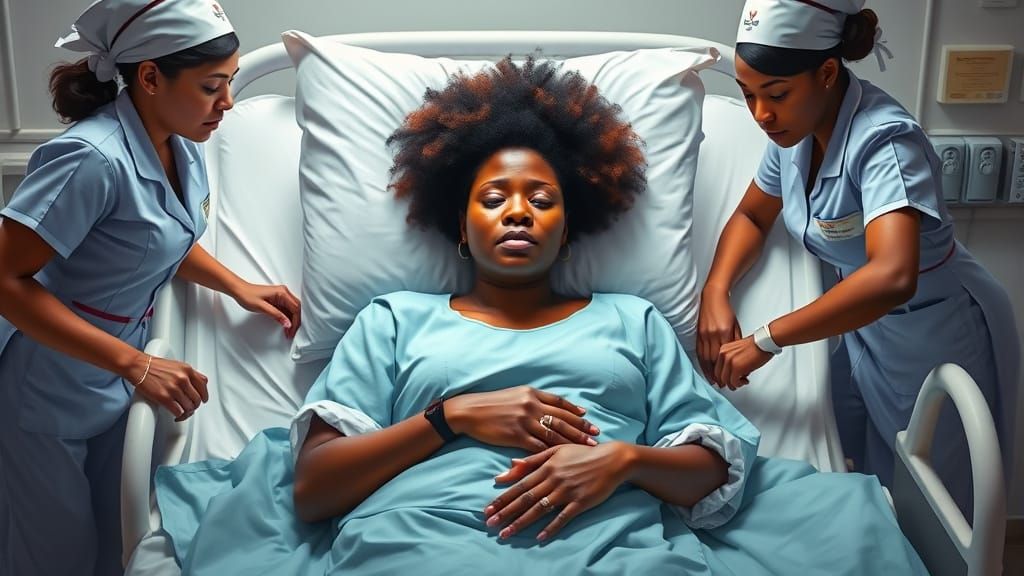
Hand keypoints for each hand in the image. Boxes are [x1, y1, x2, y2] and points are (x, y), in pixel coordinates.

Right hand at [127, 353, 208, 421]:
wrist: (138, 366)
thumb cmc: (154, 366)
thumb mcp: (177, 365)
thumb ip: (187, 374)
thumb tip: (196, 386)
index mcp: (187, 370)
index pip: (204, 385)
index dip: (204, 395)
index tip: (202, 399)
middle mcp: (183, 379)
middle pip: (197, 398)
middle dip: (194, 405)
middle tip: (189, 408)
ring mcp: (174, 389)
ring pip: (189, 407)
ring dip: (187, 412)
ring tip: (182, 412)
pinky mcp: (164, 398)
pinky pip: (179, 411)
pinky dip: (179, 415)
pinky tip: (176, 415)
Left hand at [232, 281, 300, 338]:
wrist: (239, 290)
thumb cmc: (247, 295)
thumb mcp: (262, 307)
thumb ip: (276, 315)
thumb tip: (288, 323)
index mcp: (282, 292)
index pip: (295, 308)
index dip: (295, 321)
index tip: (292, 330)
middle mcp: (284, 293)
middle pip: (296, 309)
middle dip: (295, 322)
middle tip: (292, 333)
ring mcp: (281, 296)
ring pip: (292, 310)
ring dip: (291, 321)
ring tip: (288, 332)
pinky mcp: (278, 300)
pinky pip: (286, 310)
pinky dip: (287, 318)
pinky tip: (285, 326)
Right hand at [445, 386, 599, 452]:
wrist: (469, 411)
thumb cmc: (492, 403)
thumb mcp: (515, 394)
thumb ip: (533, 400)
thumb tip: (551, 407)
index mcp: (532, 393)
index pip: (560, 403)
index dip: (575, 412)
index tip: (588, 419)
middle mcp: (531, 405)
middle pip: (562, 418)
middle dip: (581, 428)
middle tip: (596, 436)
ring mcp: (524, 420)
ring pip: (555, 433)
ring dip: (572, 441)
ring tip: (586, 448)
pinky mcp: (516, 435)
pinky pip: (539, 446)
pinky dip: (552, 452)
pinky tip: (563, 459)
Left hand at [484, 442, 630, 540]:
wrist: (612, 459)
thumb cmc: (582, 454)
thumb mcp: (556, 451)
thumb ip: (533, 459)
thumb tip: (509, 465)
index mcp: (546, 467)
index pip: (519, 485)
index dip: (502, 498)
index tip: (487, 509)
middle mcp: (553, 479)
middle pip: (525, 499)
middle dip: (505, 513)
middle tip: (490, 524)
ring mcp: (567, 491)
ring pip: (539, 509)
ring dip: (521, 522)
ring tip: (506, 533)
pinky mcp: (581, 502)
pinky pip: (563, 517)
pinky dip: (551, 527)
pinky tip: (540, 537)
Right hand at [697, 289, 743, 387]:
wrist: (713, 297)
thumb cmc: (726, 311)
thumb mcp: (735, 326)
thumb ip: (735, 340)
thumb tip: (736, 356)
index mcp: (724, 333)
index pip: (723, 356)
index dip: (724, 370)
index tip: (727, 379)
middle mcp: (712, 335)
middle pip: (713, 360)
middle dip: (716, 374)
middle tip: (720, 384)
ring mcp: (703, 334)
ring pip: (704, 357)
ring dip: (707, 370)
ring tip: (712, 380)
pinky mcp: (698, 333)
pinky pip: (699, 351)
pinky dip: (701, 361)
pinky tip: (704, 368)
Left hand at [714, 336, 772, 389]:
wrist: (764, 343)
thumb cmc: (755, 346)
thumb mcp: (737, 351)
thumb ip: (730, 361)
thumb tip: (729, 374)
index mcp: (722, 350)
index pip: (716, 368)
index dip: (720, 377)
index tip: (725, 381)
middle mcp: (723, 355)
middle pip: (719, 375)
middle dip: (727, 382)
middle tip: (733, 385)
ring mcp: (729, 361)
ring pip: (726, 380)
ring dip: (734, 384)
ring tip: (742, 382)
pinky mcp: (737, 368)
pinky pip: (734, 382)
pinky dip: (740, 384)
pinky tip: (746, 381)